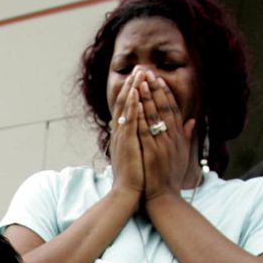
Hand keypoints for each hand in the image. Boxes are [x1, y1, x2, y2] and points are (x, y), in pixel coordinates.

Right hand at [109, 74, 144, 202]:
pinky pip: (129, 122)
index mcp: (124, 136)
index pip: (127, 109)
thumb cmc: (135, 179)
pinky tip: (137, 94)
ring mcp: (122, 138)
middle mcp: (120, 134)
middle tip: (139, 67)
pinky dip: (132, 107)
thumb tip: (142, 134)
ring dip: (132, 90)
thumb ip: (140, 142)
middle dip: (132, 85)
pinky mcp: (126, 145)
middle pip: (125, 104)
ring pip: (126, 109)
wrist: (127, 195)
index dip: (133, 92)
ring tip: (139, 74)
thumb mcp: (137, 156)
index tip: (139, 78)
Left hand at [135, 70, 196, 201]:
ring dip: (147, 97)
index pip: (173, 109)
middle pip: (164, 108)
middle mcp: (172, 138)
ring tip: (140, 81)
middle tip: (148, 73)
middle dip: (155, 89)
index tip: (159, 79)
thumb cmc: (171, 177)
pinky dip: (140, 116)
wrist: (164, 197)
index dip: (166, 93)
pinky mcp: (152, 152)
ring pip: (154, 115)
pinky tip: (135, 104)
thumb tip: (192, 120)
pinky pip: (145, 130)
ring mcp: (162, 144)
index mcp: (179, 137)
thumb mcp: (183, 154)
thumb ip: (187, 136)